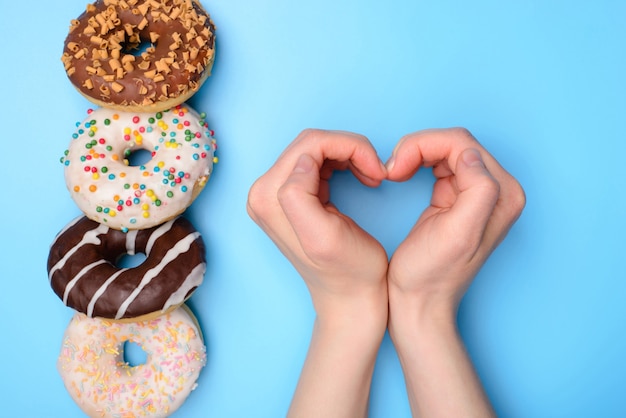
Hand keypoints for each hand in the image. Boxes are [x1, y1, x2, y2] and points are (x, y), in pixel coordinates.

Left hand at [247, 129, 388, 417]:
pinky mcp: (288, 196)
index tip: (377, 172)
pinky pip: (316, 160)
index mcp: (268, 199)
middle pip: (310, 143)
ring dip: (348, 155)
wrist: (350, 299)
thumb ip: (301, 196)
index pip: (310, 144)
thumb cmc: (349, 272)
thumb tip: (303, 161)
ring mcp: (273, 194)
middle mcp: (262, 193)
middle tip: (376, 171)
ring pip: (315, 148)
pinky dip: (342, 162)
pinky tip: (359, 177)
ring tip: (371, 175)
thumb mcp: (326, 236)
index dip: (350, 148)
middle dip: (349, 149)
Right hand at [385, 127, 524, 416]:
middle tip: (392, 170)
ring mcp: (478, 193)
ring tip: (395, 173)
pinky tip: (402, 175)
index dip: (424, 146)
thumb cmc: (431, 275)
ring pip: (445, 148)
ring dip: (415, 154)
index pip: (463, 144)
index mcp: (503, 195)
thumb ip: (478, 190)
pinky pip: (439, 161)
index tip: (396, 169)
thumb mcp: (457, 235)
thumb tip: (468, 153)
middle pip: (455, 142)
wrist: (417, 302)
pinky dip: (416, 161)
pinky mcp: (457, 196)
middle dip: (419, 148)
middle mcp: (498, 190)